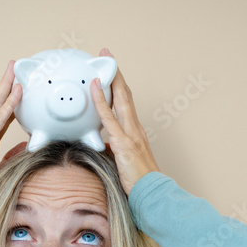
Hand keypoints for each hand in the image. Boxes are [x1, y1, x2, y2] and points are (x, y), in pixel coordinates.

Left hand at [89, 48, 160, 196]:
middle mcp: (135, 128)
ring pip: (120, 99)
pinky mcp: (123, 143)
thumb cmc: (140, 182)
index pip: (126, 103)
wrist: (152, 193)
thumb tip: (105, 146)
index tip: (112, 71)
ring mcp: (130, 133)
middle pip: (125, 94)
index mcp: (135, 132)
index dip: (118, 85)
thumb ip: (115, 150)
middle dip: (116, 73)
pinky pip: (109, 117)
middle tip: (108, 54)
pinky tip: (94, 87)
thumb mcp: (125, 162)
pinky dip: (101, 100)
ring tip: (103, 60)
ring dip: (111, 78)